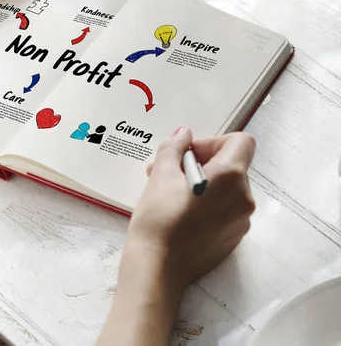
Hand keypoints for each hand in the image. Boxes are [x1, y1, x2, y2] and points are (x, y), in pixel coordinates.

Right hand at [96, 127, 255, 345]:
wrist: (157, 267)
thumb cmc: (159, 217)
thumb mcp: (161, 174)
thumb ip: (174, 147)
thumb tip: (184, 133)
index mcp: (231, 176)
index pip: (240, 141)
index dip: (213, 141)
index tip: (187, 155)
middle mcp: (244, 198)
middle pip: (231, 166)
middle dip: (201, 164)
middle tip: (167, 172)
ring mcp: (241, 222)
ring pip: (226, 190)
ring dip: (202, 185)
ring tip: (170, 195)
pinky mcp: (232, 240)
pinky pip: (224, 211)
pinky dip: (206, 206)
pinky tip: (180, 216)